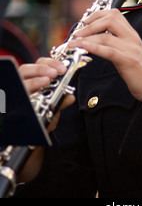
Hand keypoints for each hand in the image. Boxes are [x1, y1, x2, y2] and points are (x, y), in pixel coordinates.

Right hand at [17, 58, 74, 183]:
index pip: (38, 65)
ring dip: (32, 80)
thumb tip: (70, 97)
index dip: (50, 63)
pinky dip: (20, 94)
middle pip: (25, 69)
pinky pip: (10, 98)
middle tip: (55, 73)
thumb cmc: (40, 121)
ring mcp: (12, 96)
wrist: (28, 142)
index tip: (63, 68)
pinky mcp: (6, 108)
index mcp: (33, 81)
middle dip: (40, 69)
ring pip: (17, 81)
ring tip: (46, 81)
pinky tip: (29, 97)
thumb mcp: (51, 111)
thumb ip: (60, 102)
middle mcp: (20, 86)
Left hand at [68, 9, 141, 101]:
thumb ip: (117, 42)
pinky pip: (108, 50)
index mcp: (132, 34)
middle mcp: (132, 38)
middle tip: (77, 31)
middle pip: (110, 19)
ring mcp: (130, 48)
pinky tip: (83, 47)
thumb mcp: (129, 51)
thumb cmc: (140, 72)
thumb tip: (99, 38)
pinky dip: (93, 47)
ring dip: (86, 37)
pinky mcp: (127, 60)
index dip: (98, 14)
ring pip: (105, 35)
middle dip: (90, 23)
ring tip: (73, 42)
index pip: (115, 14)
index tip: (85, 21)